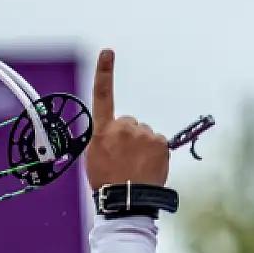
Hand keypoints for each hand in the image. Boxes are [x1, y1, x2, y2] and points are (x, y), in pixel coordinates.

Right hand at [84, 49, 169, 191]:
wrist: (127, 200)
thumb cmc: (107, 182)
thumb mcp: (93, 158)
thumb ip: (103, 139)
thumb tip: (114, 135)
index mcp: (103, 131)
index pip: (103, 96)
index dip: (104, 72)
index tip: (107, 52)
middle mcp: (123, 127)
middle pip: (129, 123)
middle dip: (128, 137)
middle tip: (124, 160)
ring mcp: (144, 134)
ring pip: (144, 134)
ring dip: (142, 146)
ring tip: (135, 167)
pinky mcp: (160, 142)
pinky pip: (158, 143)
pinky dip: (155, 153)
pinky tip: (147, 167)